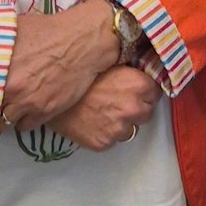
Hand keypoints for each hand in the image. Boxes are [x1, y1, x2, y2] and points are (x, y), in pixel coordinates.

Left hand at [1, 0, 120, 130]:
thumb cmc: (50, 30)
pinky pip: (25, 126)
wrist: (82, 42)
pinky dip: (23, 121)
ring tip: (11, 105)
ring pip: (6, 119)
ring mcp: (28, 102)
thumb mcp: (16, 27)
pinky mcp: (45, 111)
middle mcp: (11, 88)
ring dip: (7, 113)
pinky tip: (26, 111)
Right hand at [48, 66, 162, 150]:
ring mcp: (119, 129)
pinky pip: (113, 139)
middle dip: (137, 106)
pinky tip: (93, 121)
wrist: (49, 95)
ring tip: (103, 111)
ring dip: (122, 122)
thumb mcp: (106, 62)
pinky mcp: (104, 143)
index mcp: (138, 85)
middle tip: (118, 100)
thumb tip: (142, 63)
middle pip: (148, 112)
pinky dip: (106, 132)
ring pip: (131, 128)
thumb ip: (129, 68)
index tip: (135, 87)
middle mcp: (133, 109)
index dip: (144, 89)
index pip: (156, 91)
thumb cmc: (76, 75)